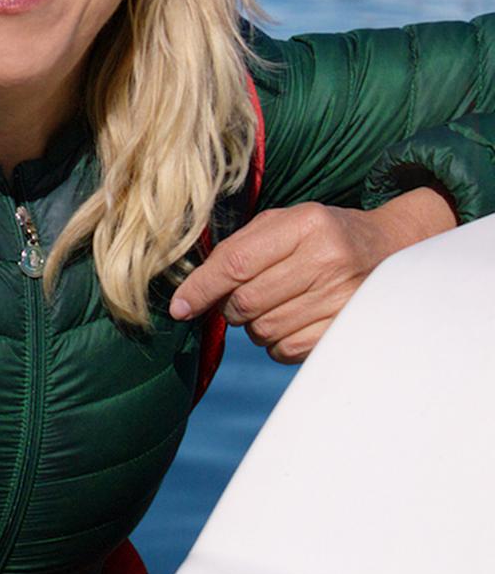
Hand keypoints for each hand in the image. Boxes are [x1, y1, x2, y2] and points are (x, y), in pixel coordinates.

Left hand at [169, 188, 456, 363]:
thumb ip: (239, 248)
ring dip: (254, 326)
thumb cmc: (323, 235)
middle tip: (241, 298)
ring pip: (264, 330)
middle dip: (230, 307)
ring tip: (274, 305)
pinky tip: (292, 321)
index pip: (236, 263)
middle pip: (246, 302)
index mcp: (306, 224)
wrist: (394, 249)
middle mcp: (328, 259)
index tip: (178, 308)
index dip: (200, 288)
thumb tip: (191, 293)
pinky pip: (287, 350)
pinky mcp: (349, 328)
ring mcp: (343, 297)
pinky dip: (276, 343)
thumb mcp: (286, 223)